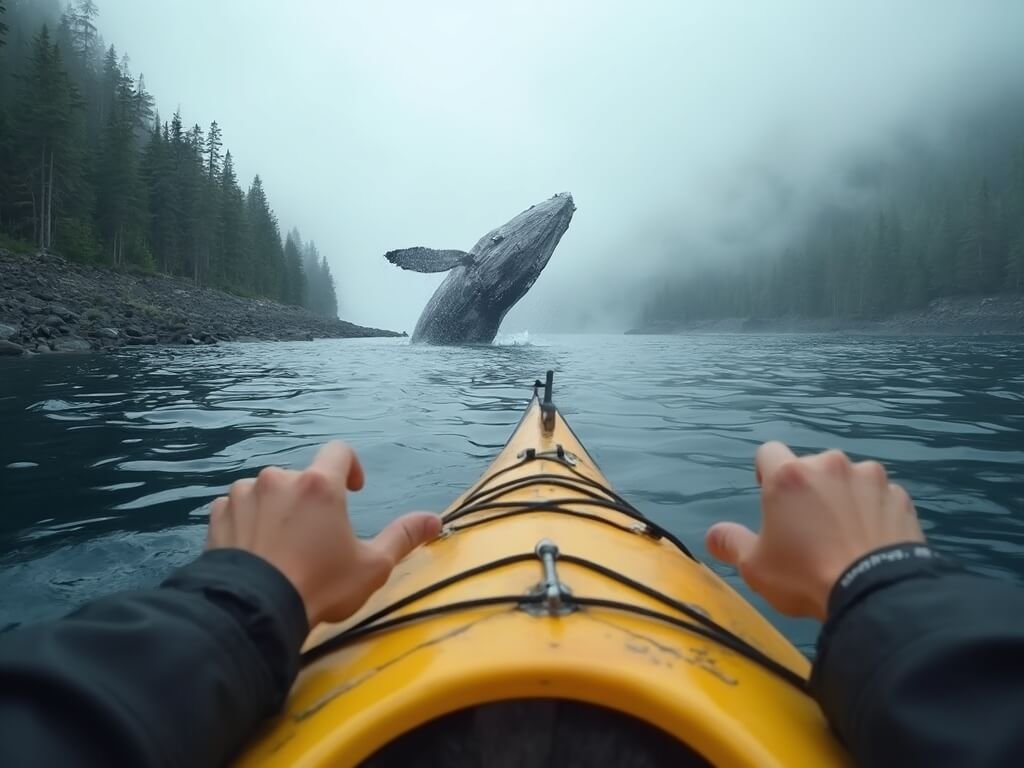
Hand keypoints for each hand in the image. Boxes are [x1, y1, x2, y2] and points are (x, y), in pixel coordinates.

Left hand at [206, 441, 441, 627]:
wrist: (252, 611)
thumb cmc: (320, 585)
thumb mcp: (372, 566)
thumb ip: (403, 537)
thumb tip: (434, 520)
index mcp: (320, 484)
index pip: (339, 451)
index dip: (351, 467)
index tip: (353, 492)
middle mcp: (279, 478)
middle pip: (301, 478)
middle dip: (310, 500)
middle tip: (315, 538)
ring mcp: (243, 495)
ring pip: (266, 492)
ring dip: (276, 510)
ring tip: (281, 548)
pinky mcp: (217, 516)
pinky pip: (236, 509)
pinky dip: (246, 523)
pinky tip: (253, 552)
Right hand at [705, 442, 924, 620]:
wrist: (876, 594)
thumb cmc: (805, 576)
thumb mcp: (754, 566)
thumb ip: (730, 543)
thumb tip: (714, 535)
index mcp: (789, 475)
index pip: (768, 452)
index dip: (767, 473)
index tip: (773, 500)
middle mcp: (830, 464)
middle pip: (812, 466)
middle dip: (809, 489)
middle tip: (810, 527)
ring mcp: (869, 478)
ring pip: (849, 479)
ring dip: (844, 497)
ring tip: (847, 535)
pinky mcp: (900, 497)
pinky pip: (880, 498)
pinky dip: (874, 512)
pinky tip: (873, 541)